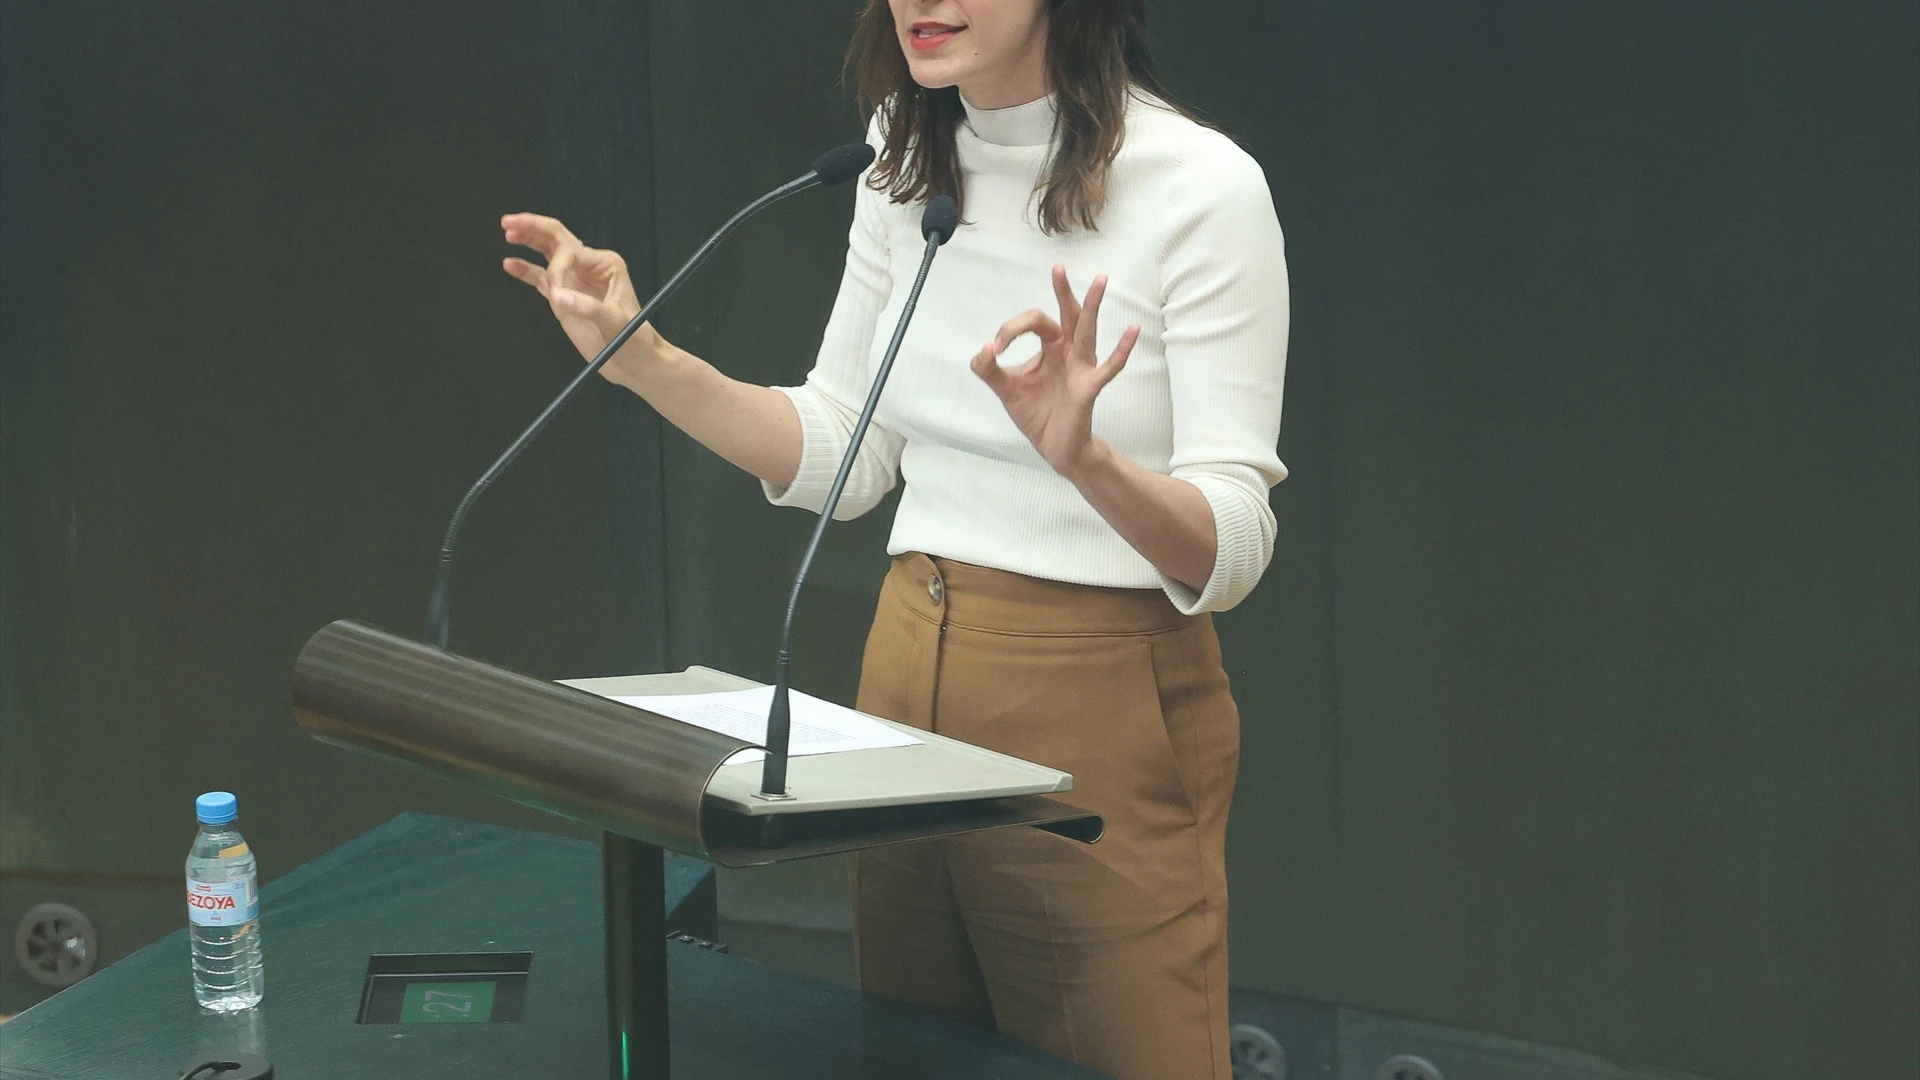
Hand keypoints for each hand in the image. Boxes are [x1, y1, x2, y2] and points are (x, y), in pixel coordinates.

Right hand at [500, 213, 661, 383]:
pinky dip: (525, 270)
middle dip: (533, 227)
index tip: (556, 294)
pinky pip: (540, 277)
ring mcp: (574, 280)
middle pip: (557, 238)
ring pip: (547, 252)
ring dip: (527, 240)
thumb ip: (588, 308)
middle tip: (508, 221)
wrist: (632, 361)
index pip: (571, 252)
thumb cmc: (632, 339)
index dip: (557, 268)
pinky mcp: (563, 297)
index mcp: (605, 264)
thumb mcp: (615, 323)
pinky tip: (509, 263)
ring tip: (508, 231)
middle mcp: (588, 266)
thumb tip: (558, 296)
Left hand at [970, 265, 1141, 478]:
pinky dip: (1121, 349)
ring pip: (1087, 331)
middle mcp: (1068, 352)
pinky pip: (1109, 367)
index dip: (1011, 330)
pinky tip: (1133, 330)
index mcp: (1050, 348)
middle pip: (1067, 315)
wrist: (1054, 448)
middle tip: (1058, 268)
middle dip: (1063, 291)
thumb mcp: (1005, 389)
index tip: (995, 350)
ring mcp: (1081, 368)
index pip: (1034, 323)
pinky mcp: (1089, 387)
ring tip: (1100, 280)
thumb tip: (982, 350)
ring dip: (1092, 306)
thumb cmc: (1037, 414)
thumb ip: (988, 370)